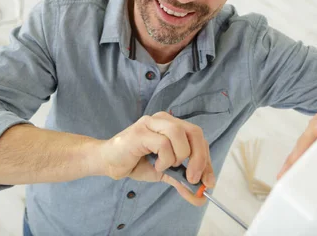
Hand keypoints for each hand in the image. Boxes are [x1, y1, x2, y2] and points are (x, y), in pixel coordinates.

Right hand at [99, 111, 215, 205]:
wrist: (108, 163)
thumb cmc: (136, 163)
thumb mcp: (165, 173)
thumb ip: (182, 180)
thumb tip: (201, 196)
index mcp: (173, 125)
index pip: (199, 139)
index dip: (207, 160)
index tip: (208, 181)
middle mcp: (165, 119)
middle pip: (195, 132)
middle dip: (200, 158)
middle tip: (193, 178)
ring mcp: (152, 122)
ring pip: (180, 134)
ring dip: (179, 156)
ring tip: (166, 166)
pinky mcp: (141, 130)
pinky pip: (163, 143)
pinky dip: (164, 159)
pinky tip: (154, 164)